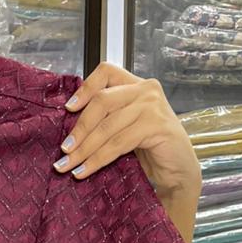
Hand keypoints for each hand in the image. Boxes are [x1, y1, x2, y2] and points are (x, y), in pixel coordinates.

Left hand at [54, 62, 201, 198]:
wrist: (178, 170)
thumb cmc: (150, 149)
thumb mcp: (126, 126)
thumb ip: (107, 118)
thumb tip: (70, 129)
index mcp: (137, 85)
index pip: (106, 72)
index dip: (85, 88)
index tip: (68, 108)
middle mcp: (146, 90)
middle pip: (102, 101)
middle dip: (79, 129)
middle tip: (64, 150)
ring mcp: (153, 106)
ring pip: (107, 126)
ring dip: (84, 149)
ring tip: (67, 166)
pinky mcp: (156, 126)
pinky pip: (118, 143)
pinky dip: (98, 159)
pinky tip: (85, 170)